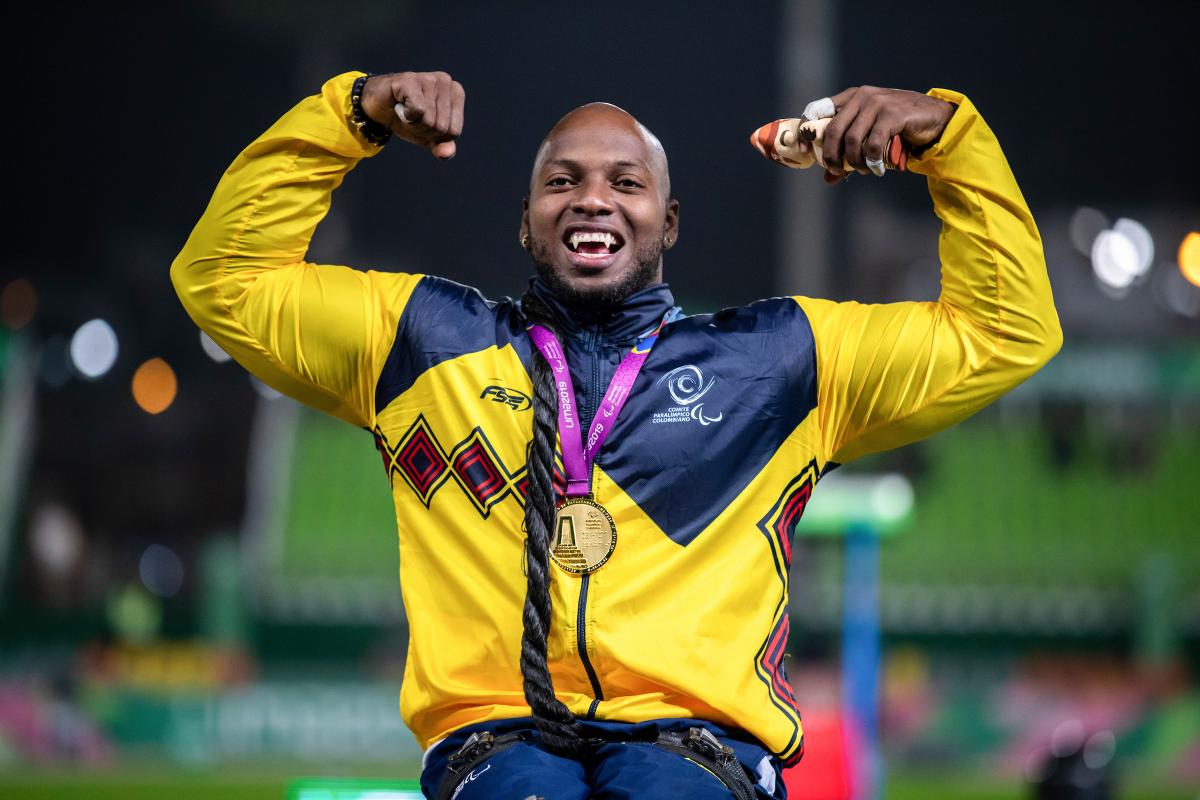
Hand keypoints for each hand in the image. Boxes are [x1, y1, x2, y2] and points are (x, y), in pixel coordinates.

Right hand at [361, 71, 464, 158]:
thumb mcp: (428, 137)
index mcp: (457, 93)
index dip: (435, 136)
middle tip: (412, 116)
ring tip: (406, 110)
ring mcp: (429, 79)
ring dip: (413, 123)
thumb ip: (442, 147)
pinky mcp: (411, 80)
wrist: (379, 107)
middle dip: (423, 130)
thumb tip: (447, 154)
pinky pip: (417, 111)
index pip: (453, 132)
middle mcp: (446, 81)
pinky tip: (400, 104)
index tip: (423, 122)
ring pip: (429, 121)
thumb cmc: (408, 118)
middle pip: (441, 127)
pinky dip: (406, 116)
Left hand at [815, 86, 953, 183]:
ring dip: (854, 162)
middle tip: (836, 170)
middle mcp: (862, 97)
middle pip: (832, 130)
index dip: (805, 130)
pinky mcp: (893, 114)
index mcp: (851, 98)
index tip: (803, 150)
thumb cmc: (898, 127)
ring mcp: (877, 103)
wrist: (934, 117)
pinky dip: (872, 162)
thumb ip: (849, 154)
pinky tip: (877, 169)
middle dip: (830, 156)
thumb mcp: (869, 136)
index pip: (817, 109)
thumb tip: (828, 179)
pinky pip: (873, 145)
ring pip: (852, 140)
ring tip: (863, 170)